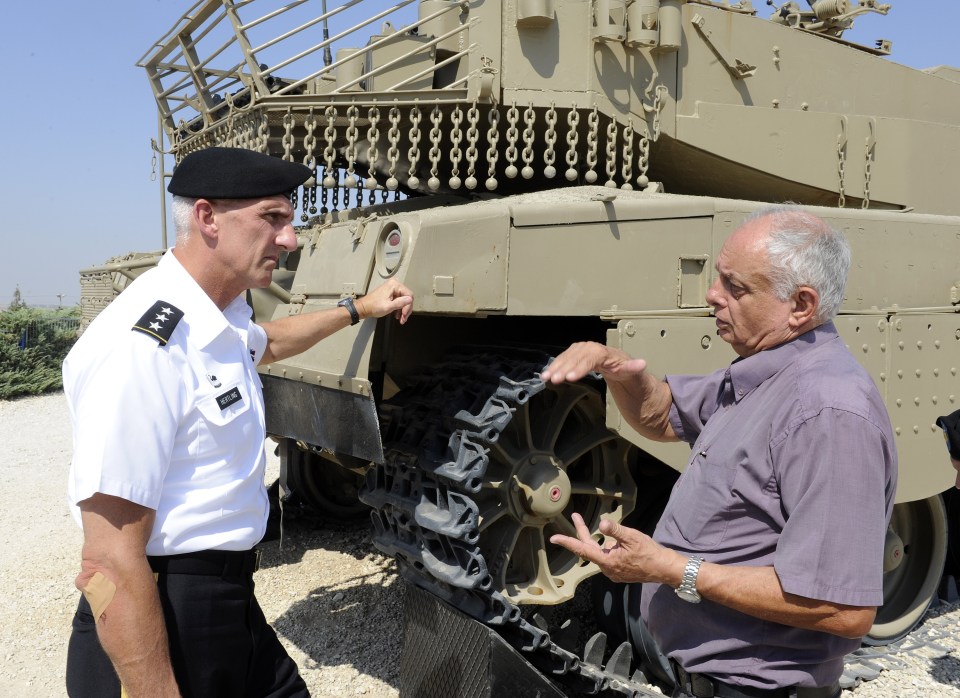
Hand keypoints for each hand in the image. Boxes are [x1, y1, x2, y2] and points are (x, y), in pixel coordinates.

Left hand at [356, 278, 413, 323]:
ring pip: (404, 300)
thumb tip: (410, 299)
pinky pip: (399, 300)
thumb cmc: (374, 307)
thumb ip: (400, 303)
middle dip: (406, 309)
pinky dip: (399, 308)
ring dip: (403, 310)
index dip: (408, 306)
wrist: (364, 308)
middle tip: (403, 319)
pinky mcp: (391, 293)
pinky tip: (397, 315)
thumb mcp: (388, 306)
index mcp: (395, 285)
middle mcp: (395, 284)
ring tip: (400, 319)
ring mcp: (393, 288)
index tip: (404, 315)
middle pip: (407, 297)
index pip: (409, 295)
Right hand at [540, 342, 647, 384]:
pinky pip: (569, 358)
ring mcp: (589, 354)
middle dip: (565, 366)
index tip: (570, 377)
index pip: (593, 356)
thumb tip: (641, 363)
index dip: (581, 366)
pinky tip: (548, 373)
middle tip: (554, 379)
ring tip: (546, 377)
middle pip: (579, 354)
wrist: (632, 379)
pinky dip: (558, 365)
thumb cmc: (634, 380)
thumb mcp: (638, 377)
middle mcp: (598, 351)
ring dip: (557, 365)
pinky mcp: (583, 359)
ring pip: (571, 355)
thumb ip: (635, 369)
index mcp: (610, 355)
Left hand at [549, 513, 673, 583]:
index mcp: (607, 561)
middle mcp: (606, 569)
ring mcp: (612, 572)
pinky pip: (607, 558)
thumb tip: (601, 524)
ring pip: (599, 553)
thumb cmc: (649, 552)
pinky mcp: (619, 572)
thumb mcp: (632, 537)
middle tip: (576, 516)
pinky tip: (619, 545)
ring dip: (598, 541)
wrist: (664, 569)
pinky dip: (607, 549)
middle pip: (589, 548)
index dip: (567, 542)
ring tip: (607, 532)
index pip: (582, 549)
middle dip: (583, 532)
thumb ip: (615, 530)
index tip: (554, 538)